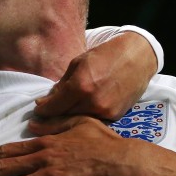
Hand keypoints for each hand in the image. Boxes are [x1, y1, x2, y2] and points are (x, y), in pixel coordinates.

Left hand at [33, 31, 155, 119]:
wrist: (137, 58)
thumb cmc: (106, 55)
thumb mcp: (78, 63)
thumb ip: (62, 84)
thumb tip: (49, 99)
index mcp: (80, 86)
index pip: (53, 106)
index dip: (43, 109)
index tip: (39, 108)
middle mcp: (92, 102)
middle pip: (64, 116)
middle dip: (55, 114)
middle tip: (49, 110)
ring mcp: (105, 111)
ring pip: (79, 120)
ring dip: (71, 116)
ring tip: (66, 110)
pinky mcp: (115, 116)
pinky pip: (94, 118)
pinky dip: (87, 115)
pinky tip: (85, 108)